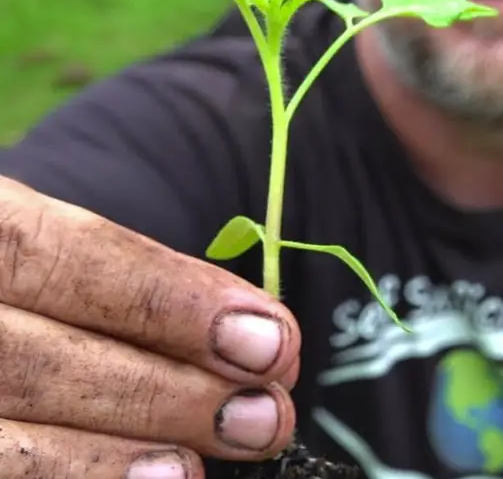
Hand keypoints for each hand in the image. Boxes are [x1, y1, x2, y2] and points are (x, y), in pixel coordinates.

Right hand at [0, 176, 301, 476]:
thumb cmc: (26, 288)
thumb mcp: (52, 251)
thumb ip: (138, 290)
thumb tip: (261, 342)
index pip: (54, 255)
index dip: (167, 302)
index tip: (269, 340)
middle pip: (27, 360)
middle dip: (159, 392)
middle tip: (264, 417)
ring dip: (107, 458)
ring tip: (194, 468)